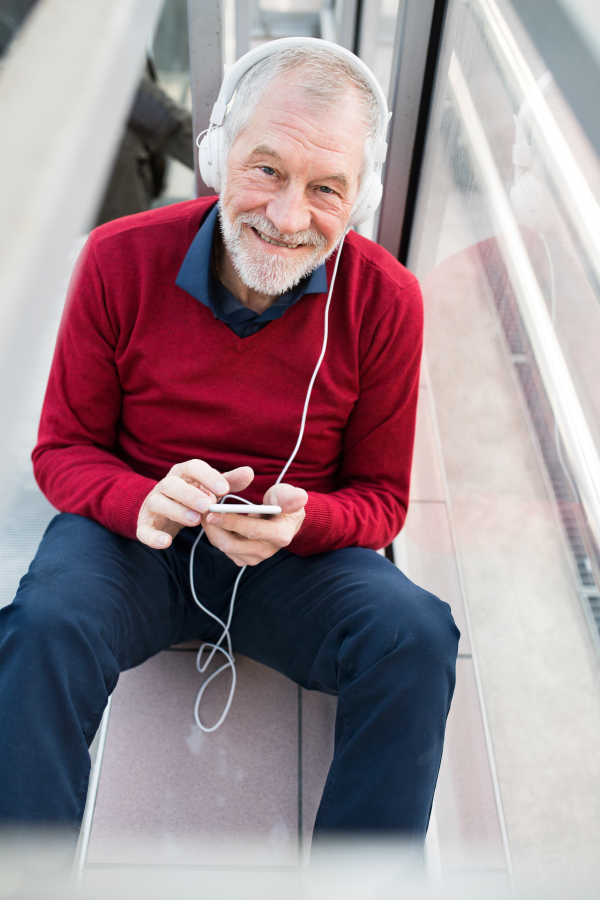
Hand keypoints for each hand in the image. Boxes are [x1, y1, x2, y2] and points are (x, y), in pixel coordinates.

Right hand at [137, 459, 253, 548]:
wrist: (162, 510)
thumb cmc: (192, 495)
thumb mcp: (211, 488)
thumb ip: (229, 481)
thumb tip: (249, 473)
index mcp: (183, 473)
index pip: (193, 467)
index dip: (208, 476)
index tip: (224, 489)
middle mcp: (165, 485)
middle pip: (172, 484)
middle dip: (190, 494)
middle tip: (208, 505)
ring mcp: (152, 503)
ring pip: (158, 503)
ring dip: (176, 511)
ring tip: (195, 520)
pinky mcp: (144, 523)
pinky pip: (144, 529)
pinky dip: (153, 536)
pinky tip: (167, 543)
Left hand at [202, 483, 307, 565]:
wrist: (283, 519)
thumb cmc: (284, 503)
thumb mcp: (288, 495)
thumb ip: (291, 497)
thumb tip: (300, 497)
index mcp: (279, 536)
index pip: (251, 531)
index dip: (230, 522)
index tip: (211, 512)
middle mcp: (266, 551)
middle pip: (232, 544)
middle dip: (213, 528)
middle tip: (200, 509)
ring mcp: (254, 557)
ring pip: (224, 547)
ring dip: (211, 530)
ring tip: (202, 510)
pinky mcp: (243, 558)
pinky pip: (223, 548)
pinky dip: (214, 533)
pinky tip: (211, 519)